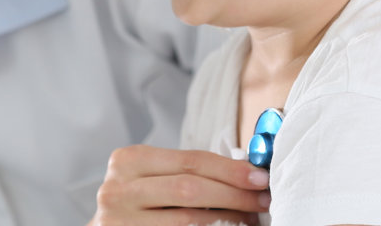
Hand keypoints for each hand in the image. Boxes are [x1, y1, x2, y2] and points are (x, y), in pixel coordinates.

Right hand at [89, 145, 270, 225]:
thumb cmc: (140, 201)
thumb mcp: (155, 177)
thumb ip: (188, 171)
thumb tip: (247, 174)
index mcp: (128, 161)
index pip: (189, 161)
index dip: (230, 170)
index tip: (260, 178)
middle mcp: (117, 190)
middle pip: (189, 189)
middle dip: (233, 194)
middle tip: (262, 199)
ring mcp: (119, 221)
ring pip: (187, 221)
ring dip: (227, 220)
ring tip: (249, 218)